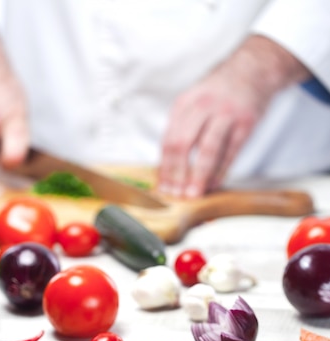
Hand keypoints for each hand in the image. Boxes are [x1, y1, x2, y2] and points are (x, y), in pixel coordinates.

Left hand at [158, 36, 310, 197]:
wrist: (254, 69)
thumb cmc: (220, 92)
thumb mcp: (193, 101)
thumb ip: (181, 127)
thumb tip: (170, 165)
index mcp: (184, 103)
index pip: (168, 140)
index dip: (164, 166)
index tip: (163, 186)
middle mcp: (203, 107)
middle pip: (182, 144)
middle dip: (177, 173)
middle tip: (176, 194)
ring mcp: (225, 114)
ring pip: (207, 150)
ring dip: (199, 175)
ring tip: (194, 193)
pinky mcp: (245, 123)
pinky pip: (231, 152)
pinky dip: (221, 171)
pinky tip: (214, 183)